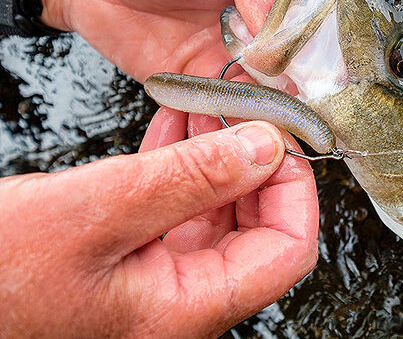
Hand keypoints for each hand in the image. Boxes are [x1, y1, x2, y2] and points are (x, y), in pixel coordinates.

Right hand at [0, 119, 317, 336]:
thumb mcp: (98, 213)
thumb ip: (190, 180)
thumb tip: (264, 148)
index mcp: (188, 307)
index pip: (287, 250)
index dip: (293, 188)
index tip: (278, 137)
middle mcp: (182, 300)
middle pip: (259, 229)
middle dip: (256, 163)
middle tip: (245, 112)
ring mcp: (157, 280)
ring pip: (217, 213)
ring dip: (219, 157)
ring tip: (209, 107)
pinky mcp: (129, 258)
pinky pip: (176, 208)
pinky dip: (181, 165)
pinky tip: (175, 127)